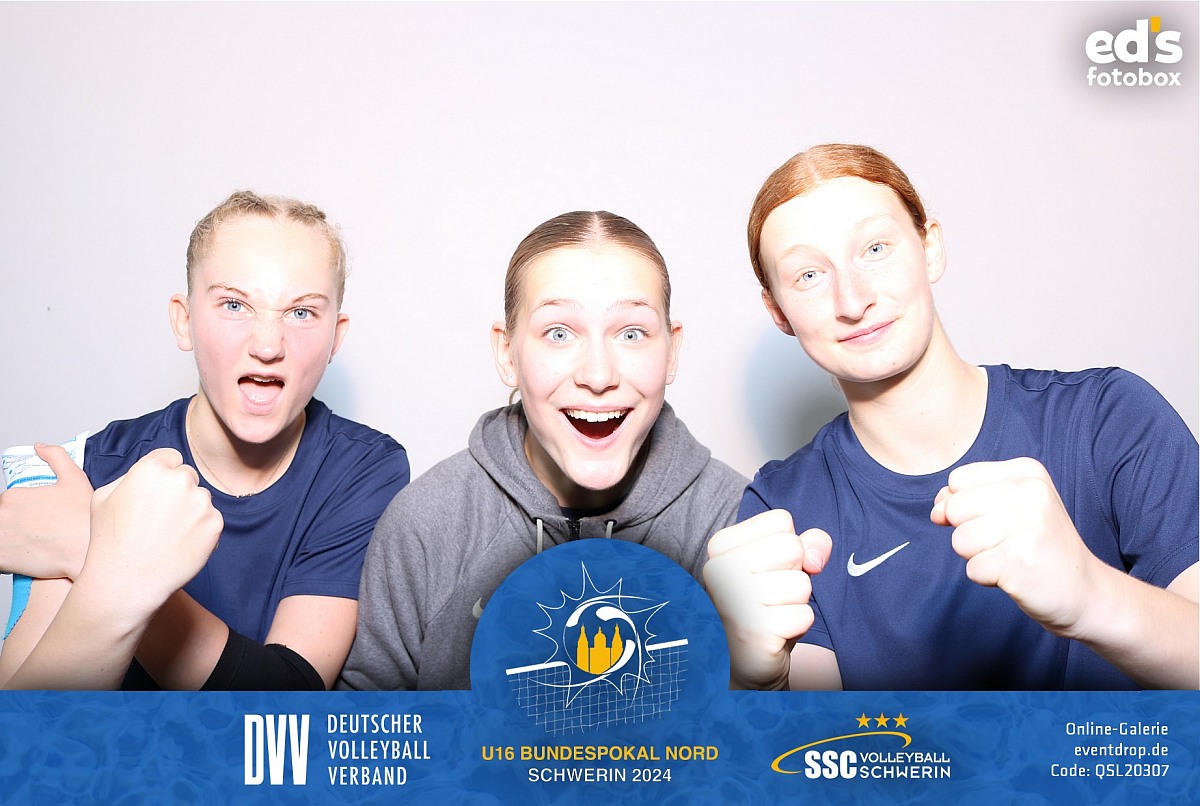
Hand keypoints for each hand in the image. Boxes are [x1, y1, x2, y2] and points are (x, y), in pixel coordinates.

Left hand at [0, 443, 92, 577]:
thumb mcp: (75, 479)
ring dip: (9, 539)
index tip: (34, 517)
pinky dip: (7, 558)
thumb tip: (40, 447)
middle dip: (14, 524)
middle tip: (35, 532)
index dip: (20, 510)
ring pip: (1, 536)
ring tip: (30, 545)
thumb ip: (56, 457)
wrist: (87, 552)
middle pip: (2, 519)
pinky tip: (24, 557)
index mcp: (13, 497)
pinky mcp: (1, 560)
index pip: (6, 503)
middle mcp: (1, 515)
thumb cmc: (83, 519)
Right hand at [82, 449, 221, 615]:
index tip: (156, 493)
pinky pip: (211, 519)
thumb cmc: (109, 540)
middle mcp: (180, 480)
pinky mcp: (215, 524)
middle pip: (188, 476)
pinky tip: (180, 544)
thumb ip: (129, 476)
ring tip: (167, 534)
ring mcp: (201, 502)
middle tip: (160, 518)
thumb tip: (149, 471)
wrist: (126, 581)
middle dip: (177, 492)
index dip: (163, 474)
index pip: (171, 458)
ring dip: (190, 510)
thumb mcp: (103, 497)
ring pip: (201, 498)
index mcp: (152, 468)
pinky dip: (200, 530)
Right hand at [703, 510, 830, 689]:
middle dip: (794, 575)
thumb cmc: (764, 607)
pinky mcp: (753, 630)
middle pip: (793, 547)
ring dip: (796, 603)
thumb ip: (807, 543)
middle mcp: (720, 569)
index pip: (780, 521)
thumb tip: (815, 557)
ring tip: (772, 615)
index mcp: (721, 546)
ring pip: (802, 584)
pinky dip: (797, 627)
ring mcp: (734, 599)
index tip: (766, 572)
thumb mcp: (785, 566)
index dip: (787, 549)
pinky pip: (804, 615)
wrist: (743, 660)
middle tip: (771, 598)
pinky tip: (774, 634)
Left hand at [931, 457, 1098, 637]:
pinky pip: (972, 569)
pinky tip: (1014, 574)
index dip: (962, 504)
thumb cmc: (1037, 544)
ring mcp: (1029, 527)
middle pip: (954, 508)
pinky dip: (986, 577)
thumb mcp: (1009, 506)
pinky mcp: (1021, 562)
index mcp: (1028, 472)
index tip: (995, 518)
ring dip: (978, 556)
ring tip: (1011, 557)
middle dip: (968, 531)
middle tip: (1005, 541)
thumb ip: (965, 497)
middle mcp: (1032, 493)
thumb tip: (936, 511)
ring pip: (959, 540)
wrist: (1084, 591)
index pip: (957, 479)